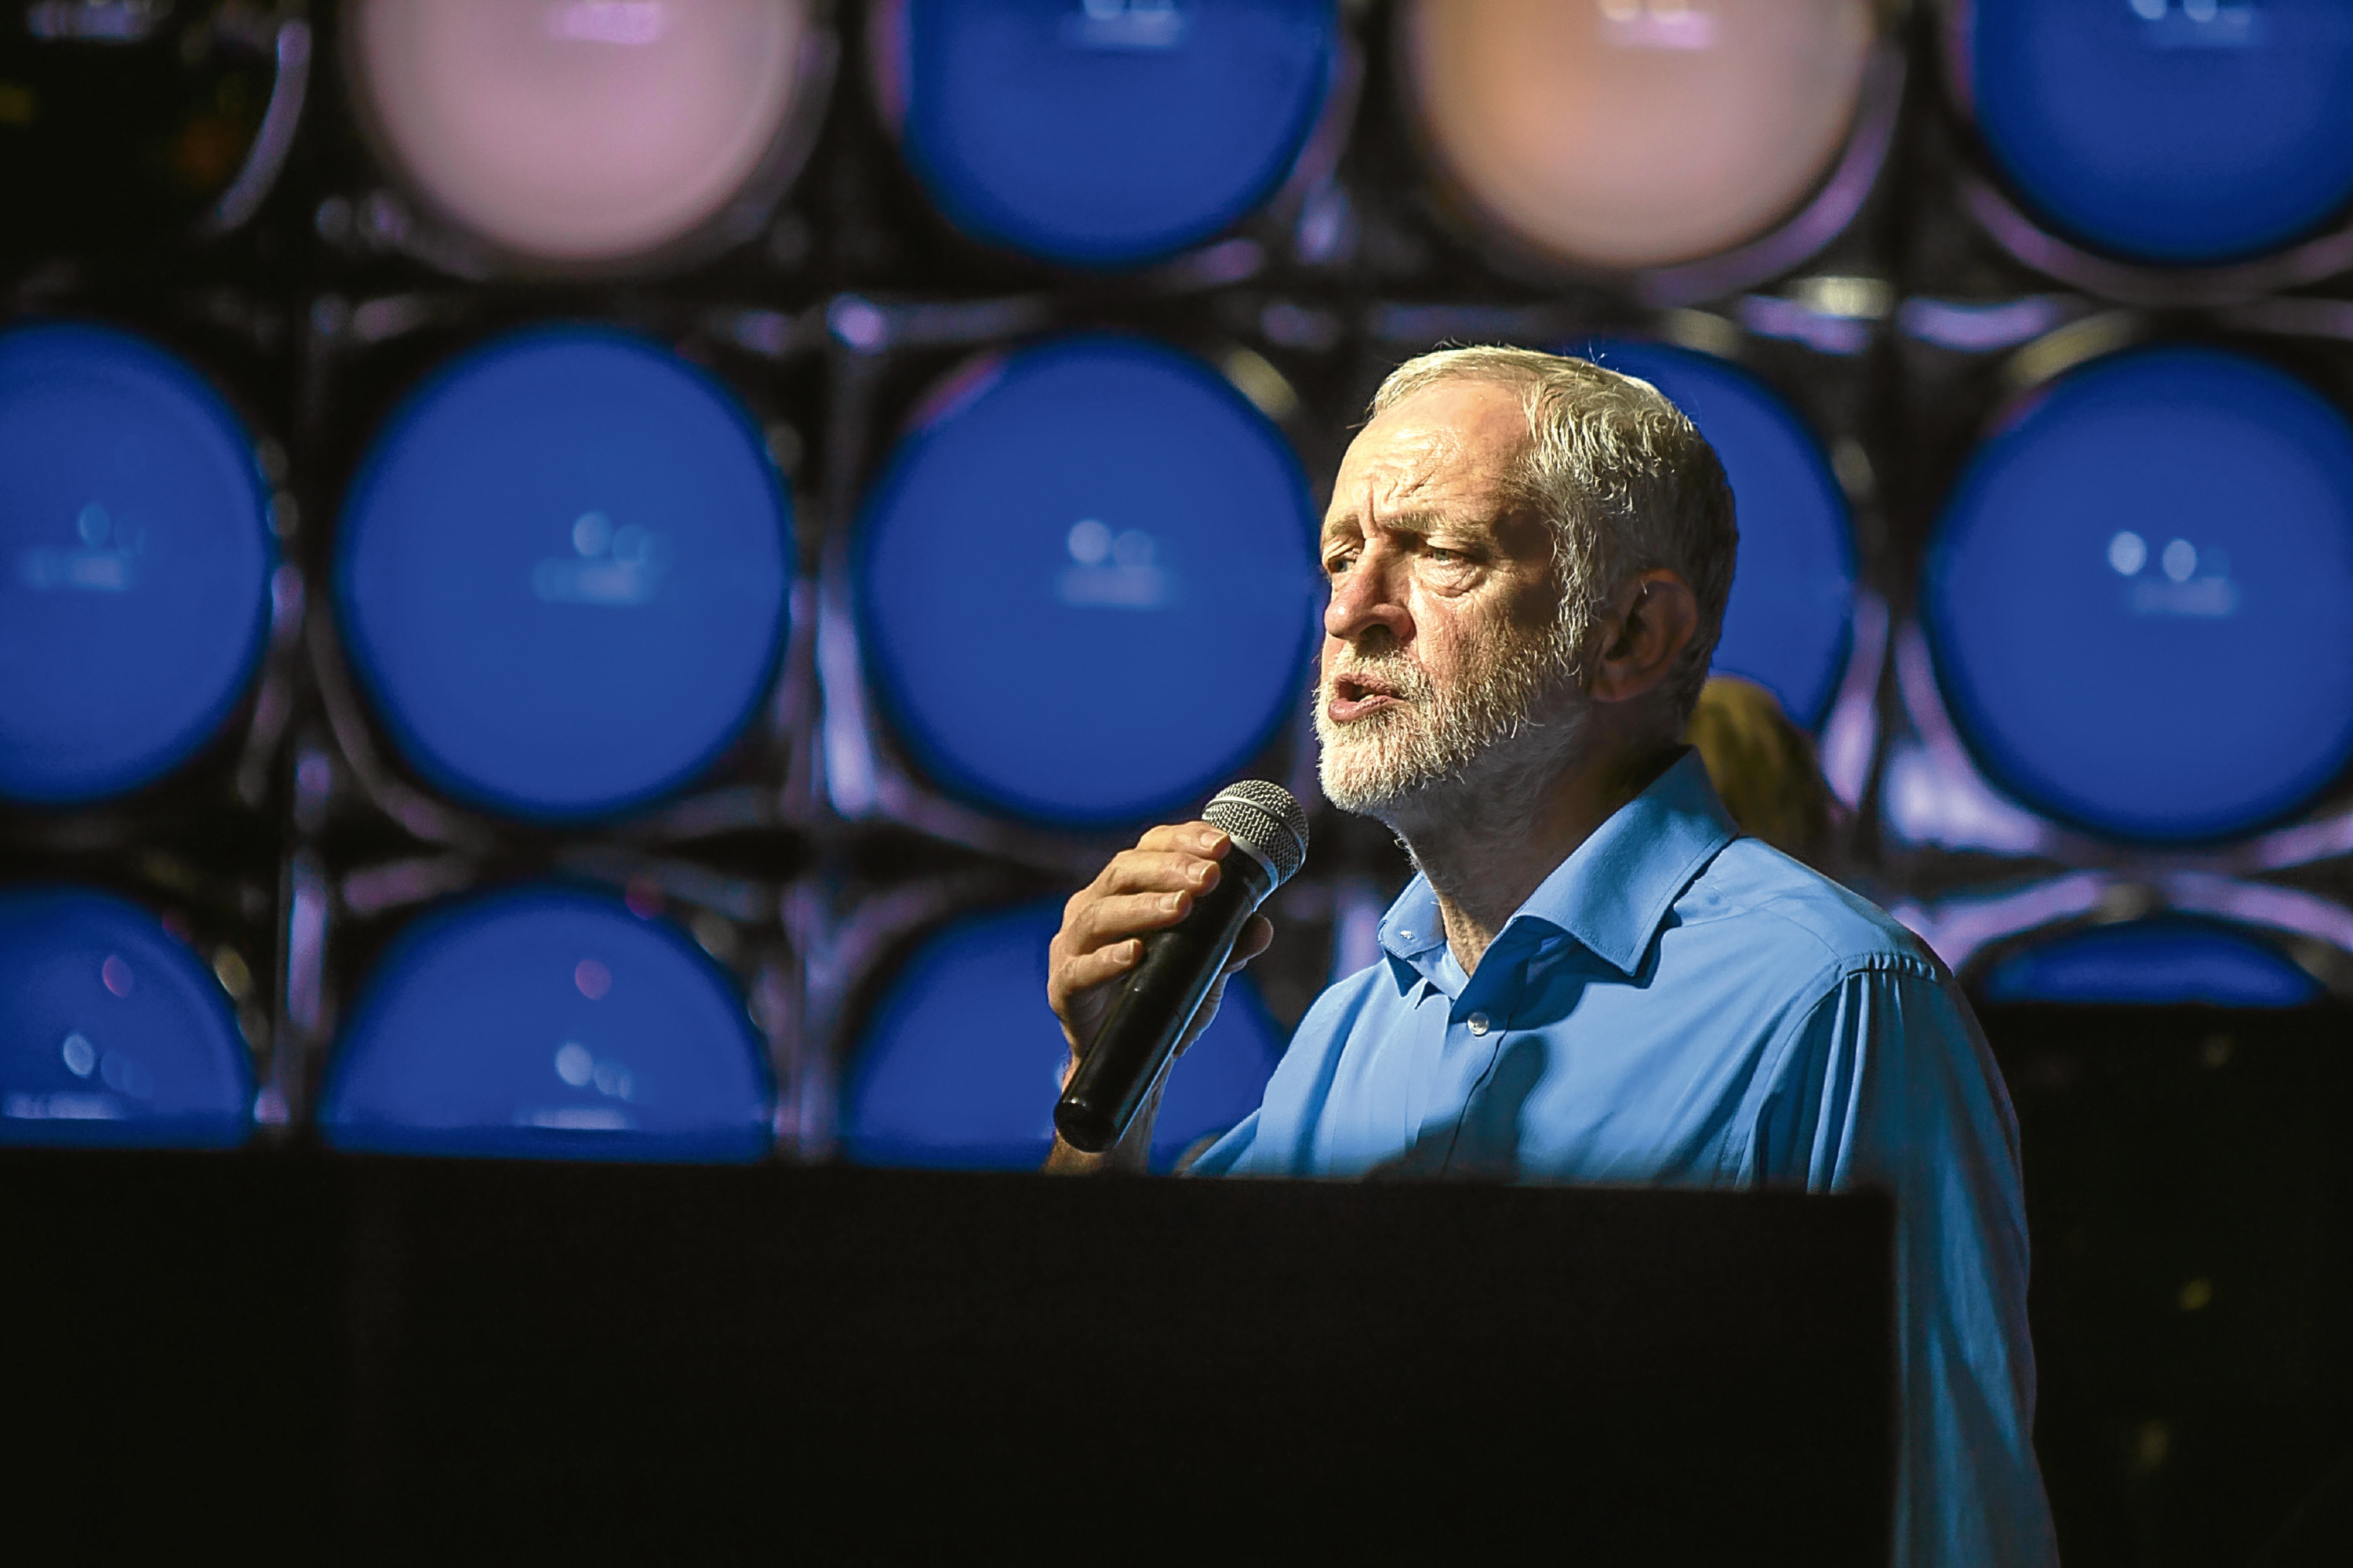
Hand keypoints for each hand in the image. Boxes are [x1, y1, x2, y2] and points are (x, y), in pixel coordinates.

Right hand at [1043, 820, 1274, 1170]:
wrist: (1135, 1059)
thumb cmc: (1164, 998)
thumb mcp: (1205, 968)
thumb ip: (1229, 945)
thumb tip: (1261, 926)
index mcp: (1124, 890)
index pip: (1149, 848)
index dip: (1183, 839)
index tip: (1222, 845)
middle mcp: (1092, 907)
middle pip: (1124, 872)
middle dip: (1169, 869)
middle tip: (1209, 877)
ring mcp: (1072, 946)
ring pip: (1101, 914)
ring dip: (1144, 907)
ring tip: (1182, 907)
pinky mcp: (1064, 987)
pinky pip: (1082, 969)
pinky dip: (1109, 959)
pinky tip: (1136, 953)